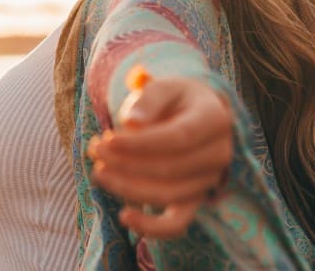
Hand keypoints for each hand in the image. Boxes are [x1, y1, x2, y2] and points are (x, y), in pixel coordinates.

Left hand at [86, 76, 233, 239]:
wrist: (191, 115)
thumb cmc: (173, 99)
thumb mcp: (162, 87)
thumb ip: (148, 99)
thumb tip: (132, 123)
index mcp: (215, 119)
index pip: (178, 137)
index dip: (141, 143)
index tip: (108, 139)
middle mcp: (219, 153)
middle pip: (171, 168)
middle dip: (127, 163)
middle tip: (95, 150)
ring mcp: (209, 180)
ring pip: (169, 194)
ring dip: (129, 187)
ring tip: (99, 171)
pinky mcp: (195, 200)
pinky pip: (177, 223)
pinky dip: (152, 227)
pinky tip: (124, 216)